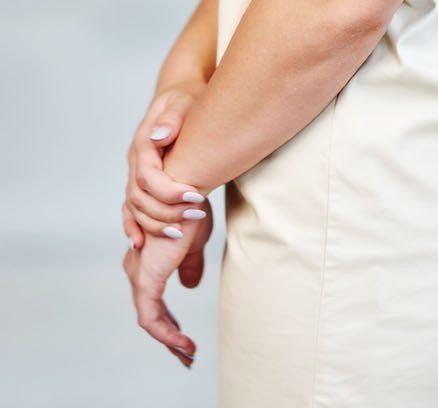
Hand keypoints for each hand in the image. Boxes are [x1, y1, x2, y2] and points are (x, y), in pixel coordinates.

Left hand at [122, 210, 212, 368]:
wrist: (185, 190)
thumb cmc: (190, 208)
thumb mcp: (194, 241)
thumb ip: (188, 264)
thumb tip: (189, 286)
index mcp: (147, 257)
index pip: (154, 297)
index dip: (170, 318)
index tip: (186, 336)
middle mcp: (137, 267)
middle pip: (150, 311)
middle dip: (168, 334)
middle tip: (187, 352)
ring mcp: (138, 274)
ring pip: (149, 318)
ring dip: (169, 338)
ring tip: (188, 352)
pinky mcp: (145, 279)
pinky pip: (150, 318)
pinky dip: (166, 333)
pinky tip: (182, 342)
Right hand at [123, 80, 207, 249]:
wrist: (179, 97)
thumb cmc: (186, 98)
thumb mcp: (183, 101)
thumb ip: (171, 118)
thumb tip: (157, 137)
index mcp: (143, 142)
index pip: (148, 176)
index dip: (170, 191)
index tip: (196, 197)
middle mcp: (135, 161)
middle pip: (140, 197)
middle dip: (166, 212)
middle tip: (196, 216)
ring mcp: (135, 173)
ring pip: (135, 208)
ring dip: (156, 224)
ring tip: (181, 234)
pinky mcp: (141, 183)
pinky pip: (130, 209)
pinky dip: (133, 227)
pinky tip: (140, 244)